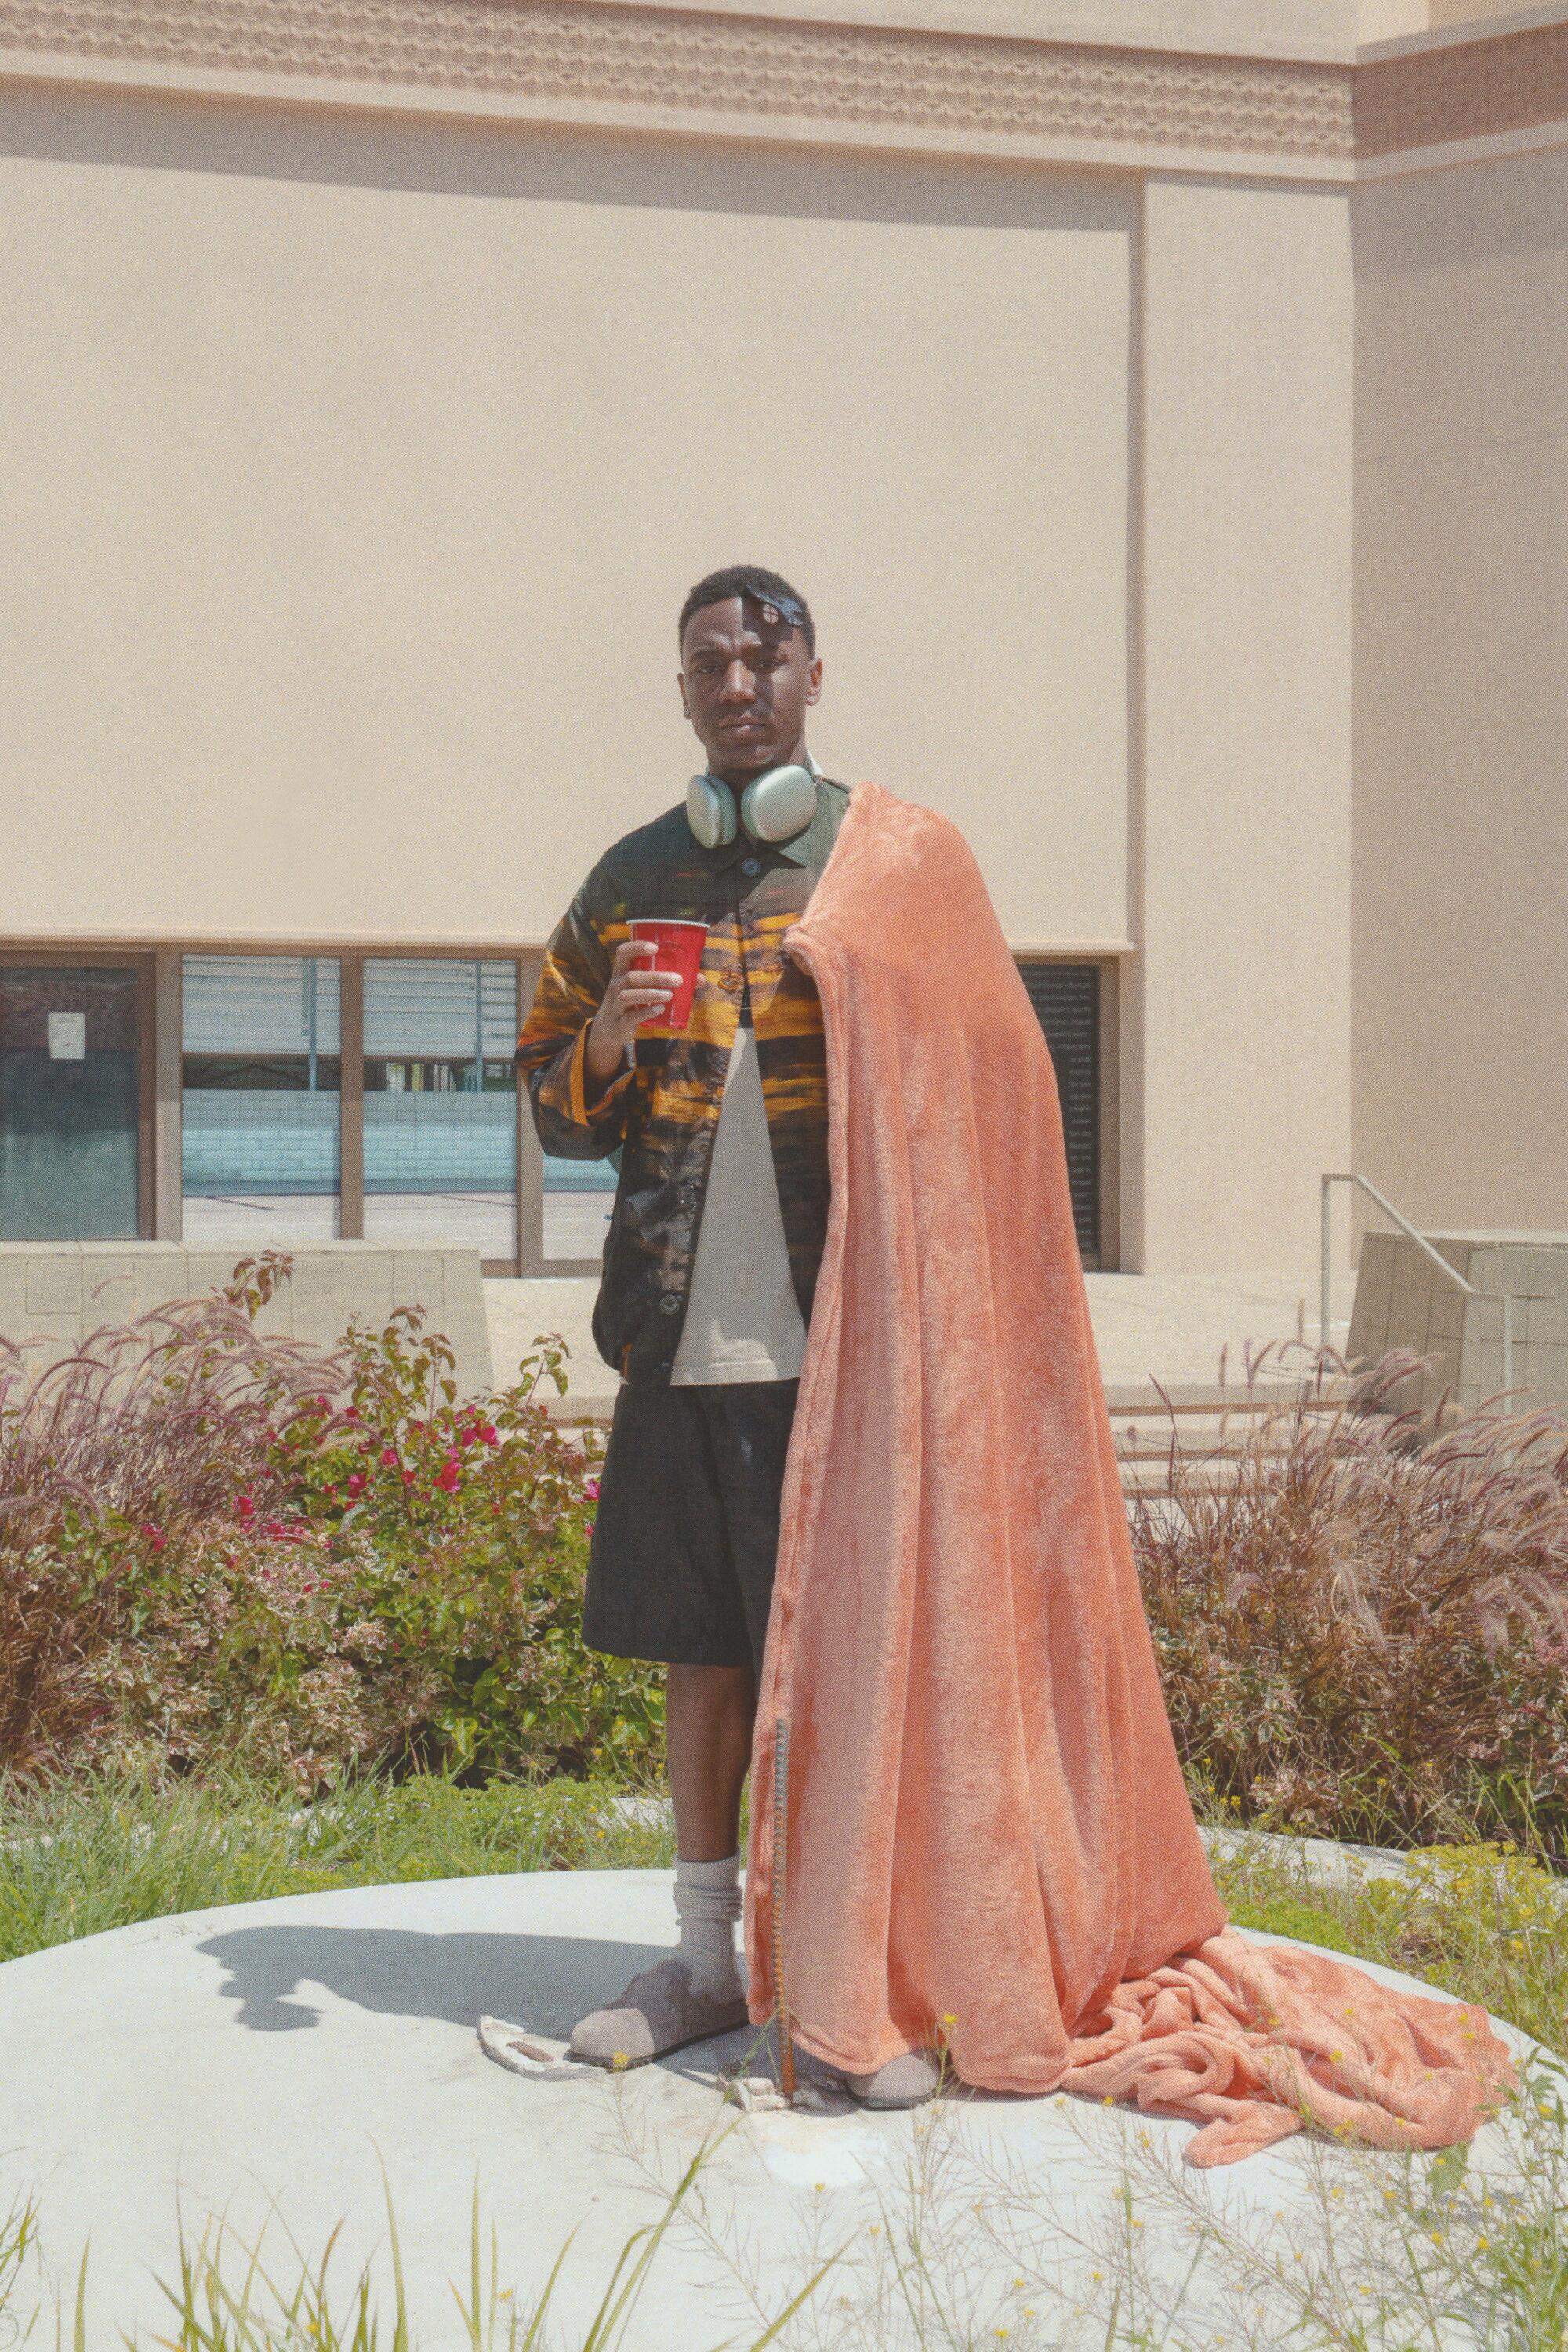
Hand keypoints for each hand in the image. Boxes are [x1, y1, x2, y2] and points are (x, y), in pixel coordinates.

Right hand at [585, 940, 681, 1083]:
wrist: (610, 1028)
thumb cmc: (633, 1001)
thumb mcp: (643, 988)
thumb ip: (668, 981)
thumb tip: (700, 978)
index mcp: (621, 971)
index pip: (623, 952)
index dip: (636, 947)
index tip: (655, 947)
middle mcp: (616, 985)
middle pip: (631, 976)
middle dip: (655, 977)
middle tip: (678, 980)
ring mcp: (616, 1003)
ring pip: (629, 995)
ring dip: (651, 994)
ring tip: (670, 995)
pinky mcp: (620, 1021)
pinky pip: (631, 1016)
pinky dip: (646, 1012)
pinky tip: (660, 1010)